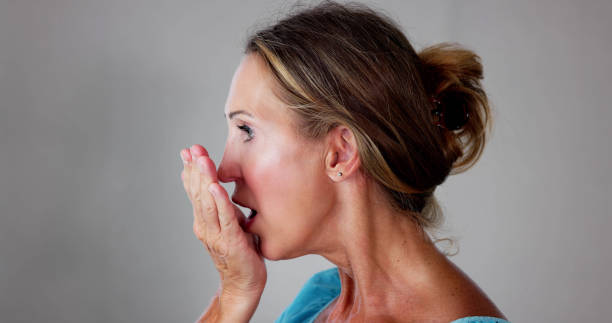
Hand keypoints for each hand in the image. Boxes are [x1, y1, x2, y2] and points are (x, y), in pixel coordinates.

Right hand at [180, 144, 266, 306]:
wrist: (244, 283)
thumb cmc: (241, 252)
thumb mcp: (230, 222)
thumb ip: (224, 206)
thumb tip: (221, 184)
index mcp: (204, 220)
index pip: (194, 191)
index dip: (190, 170)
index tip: (187, 150)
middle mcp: (205, 226)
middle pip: (198, 193)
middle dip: (195, 168)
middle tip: (193, 148)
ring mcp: (216, 234)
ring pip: (208, 202)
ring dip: (204, 178)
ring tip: (202, 159)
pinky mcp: (231, 241)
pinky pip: (225, 218)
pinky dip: (219, 201)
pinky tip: (215, 186)